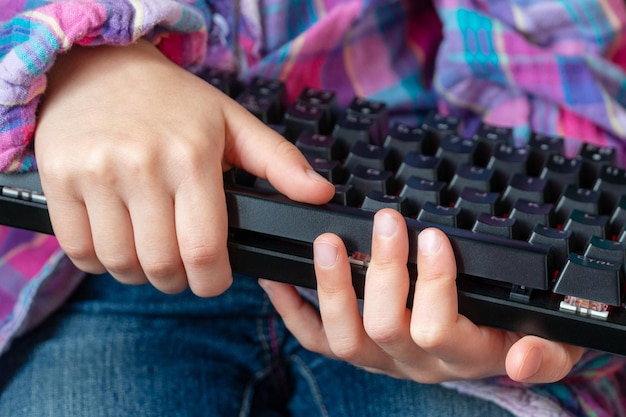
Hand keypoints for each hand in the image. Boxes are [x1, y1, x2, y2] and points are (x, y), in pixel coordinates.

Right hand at [35, 40, 333, 295]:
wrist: (101, 68)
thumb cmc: (174, 102)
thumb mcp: (233, 123)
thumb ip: (280, 163)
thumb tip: (321, 195)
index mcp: (192, 157)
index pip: (205, 249)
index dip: (213, 281)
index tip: (214, 280)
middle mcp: (142, 166)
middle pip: (162, 265)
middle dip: (179, 281)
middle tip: (184, 269)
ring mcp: (95, 173)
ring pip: (120, 263)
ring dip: (140, 274)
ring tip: (152, 255)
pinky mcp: (58, 180)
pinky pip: (78, 250)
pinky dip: (99, 262)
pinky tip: (117, 244)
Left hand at [259, 208, 583, 382]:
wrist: (489, 347)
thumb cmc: (513, 331)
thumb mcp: (549, 341)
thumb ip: (546, 354)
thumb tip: (523, 361)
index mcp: (462, 354)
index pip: (439, 327)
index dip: (434, 283)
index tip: (432, 236)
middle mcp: (415, 361)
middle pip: (386, 325)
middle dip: (384, 270)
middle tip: (386, 221)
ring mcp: (379, 357)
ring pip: (344, 335)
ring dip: (333, 286)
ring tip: (329, 242)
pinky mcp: (353, 350)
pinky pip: (314, 338)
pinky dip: (292, 308)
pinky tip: (279, 277)